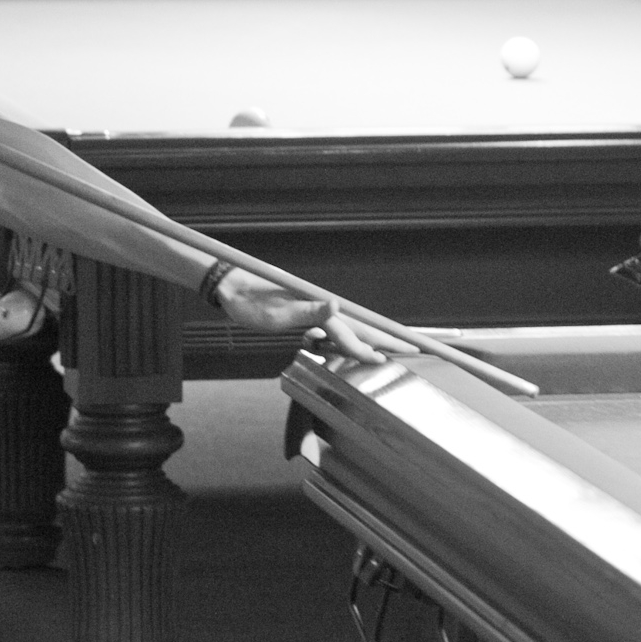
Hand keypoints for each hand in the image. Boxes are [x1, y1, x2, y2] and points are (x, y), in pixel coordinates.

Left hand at [214, 268, 414, 364]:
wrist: (229, 287)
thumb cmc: (248, 301)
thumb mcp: (275, 312)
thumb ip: (308, 311)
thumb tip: (335, 305)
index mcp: (318, 306)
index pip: (354, 330)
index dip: (375, 344)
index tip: (394, 354)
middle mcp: (320, 305)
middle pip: (359, 325)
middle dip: (383, 338)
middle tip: (411, 348)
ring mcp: (312, 308)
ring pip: (346, 327)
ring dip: (364, 340)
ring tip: (385, 350)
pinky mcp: (302, 312)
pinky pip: (330, 328)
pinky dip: (341, 338)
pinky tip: (339, 344)